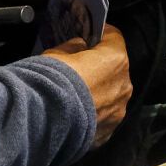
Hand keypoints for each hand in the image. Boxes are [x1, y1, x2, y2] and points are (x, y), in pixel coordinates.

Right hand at [45, 24, 132, 147]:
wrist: (41, 120)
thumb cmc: (50, 80)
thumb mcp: (56, 54)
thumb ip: (73, 48)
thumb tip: (80, 47)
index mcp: (115, 59)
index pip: (115, 37)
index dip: (102, 34)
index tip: (92, 34)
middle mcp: (124, 84)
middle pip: (116, 69)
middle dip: (101, 67)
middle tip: (81, 68)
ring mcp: (118, 110)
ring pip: (112, 95)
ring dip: (99, 93)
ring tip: (77, 96)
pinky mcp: (109, 131)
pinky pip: (104, 117)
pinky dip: (94, 114)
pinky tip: (77, 116)